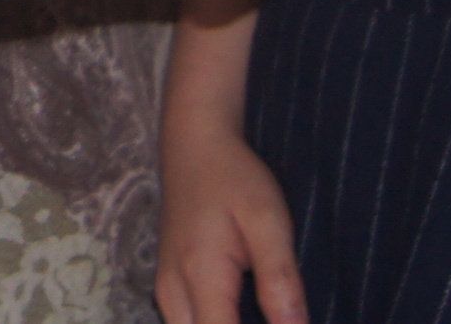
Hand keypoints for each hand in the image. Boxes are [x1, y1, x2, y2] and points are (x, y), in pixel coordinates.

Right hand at [155, 121, 304, 323]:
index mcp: (201, 277)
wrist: (195, 144)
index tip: (284, 322)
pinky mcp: (169, 284)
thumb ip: (280, 279)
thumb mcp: (268, 221)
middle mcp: (174, 291)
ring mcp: (166, 289)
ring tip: (267, 315)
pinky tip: (245, 314)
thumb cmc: (235, 178)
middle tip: (278, 317)